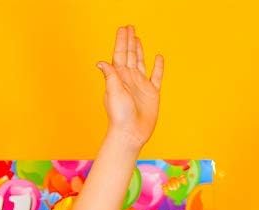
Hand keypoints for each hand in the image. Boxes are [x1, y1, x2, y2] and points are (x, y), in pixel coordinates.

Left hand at [97, 25, 162, 150]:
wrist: (130, 133)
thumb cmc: (119, 115)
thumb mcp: (113, 92)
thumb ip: (110, 75)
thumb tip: (100, 62)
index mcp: (119, 77)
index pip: (120, 55)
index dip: (122, 41)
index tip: (124, 28)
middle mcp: (130, 79)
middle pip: (130, 55)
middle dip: (130, 41)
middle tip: (130, 27)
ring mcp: (141, 86)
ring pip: (141, 62)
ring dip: (139, 50)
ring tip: (138, 38)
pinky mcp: (152, 93)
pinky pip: (156, 76)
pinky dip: (158, 67)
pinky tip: (158, 57)